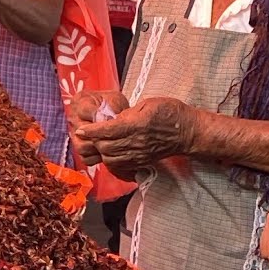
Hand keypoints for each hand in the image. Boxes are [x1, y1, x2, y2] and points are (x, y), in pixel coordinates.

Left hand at [73, 96, 195, 177]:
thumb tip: (112, 118)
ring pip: (110, 159)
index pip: (108, 130)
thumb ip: (128, 112)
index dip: (92, 131)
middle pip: (106, 147)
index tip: (80, 129)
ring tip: (97, 143)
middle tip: (87, 134)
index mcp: (138, 125)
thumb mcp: (148, 103)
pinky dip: (109, 160)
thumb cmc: (170, 113)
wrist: (188, 132)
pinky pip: (120, 166)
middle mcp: (137, 143)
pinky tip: (108, 152)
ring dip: (100, 152)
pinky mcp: (142, 162)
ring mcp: (139, 155)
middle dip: (93, 141)